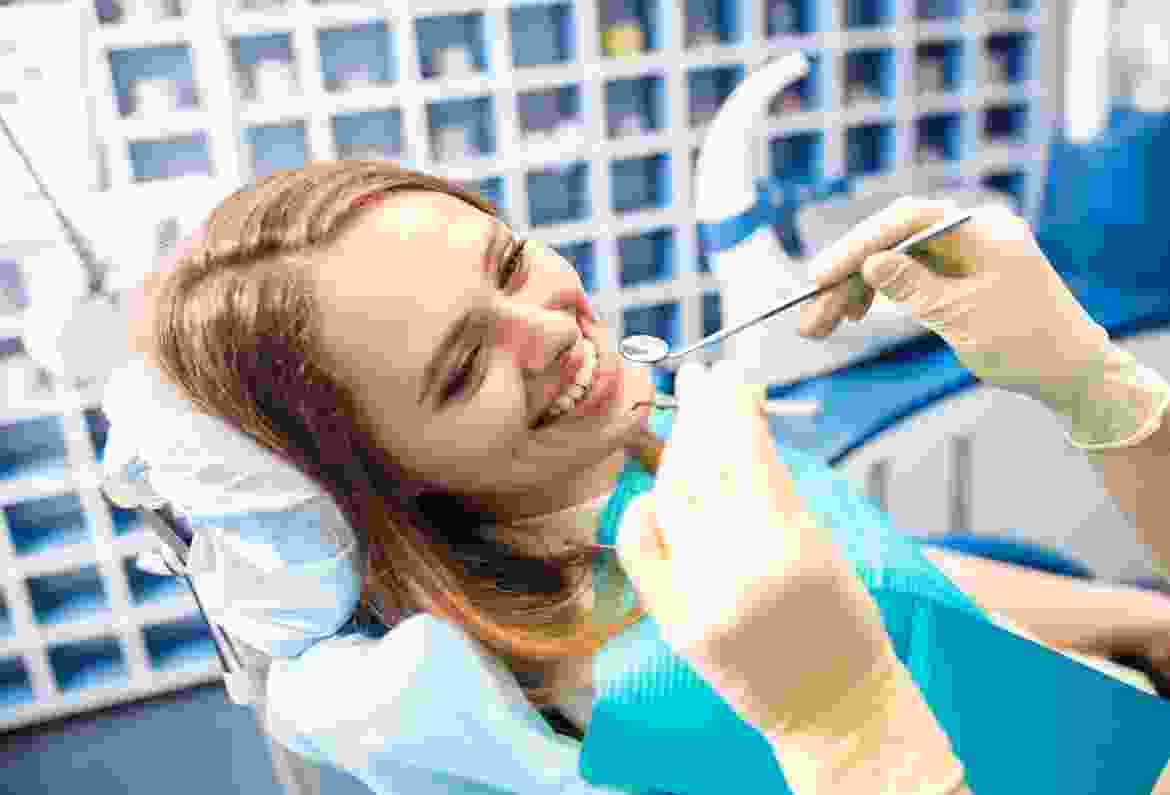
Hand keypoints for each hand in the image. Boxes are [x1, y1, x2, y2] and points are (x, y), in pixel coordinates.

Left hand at [615, 359, 894, 732]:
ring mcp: (698, 596)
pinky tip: (654, 489)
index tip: (729, 372)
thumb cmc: (844, 621)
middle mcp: (737, 567)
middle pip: (702, 466)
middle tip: (696, 377)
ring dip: (675, 452)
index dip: (732, 402)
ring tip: (683, 420)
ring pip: (671, 499)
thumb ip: (774, 486)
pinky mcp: (675, 622)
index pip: (745, 448)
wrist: (832, 708)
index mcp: (789, 542)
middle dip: (697, 414)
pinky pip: (641, 552)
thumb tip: (735, 421)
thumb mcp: (823, 541)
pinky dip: (643, 512)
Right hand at [799, 197, 1169, 450]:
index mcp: (981, 229)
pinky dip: (873, 296)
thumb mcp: (967, 317)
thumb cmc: (1029, 343)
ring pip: (889, 262)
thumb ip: (917, 288)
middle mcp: (967, 233)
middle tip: (809, 316)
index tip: (822, 275)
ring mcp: (957, 254)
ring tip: (816, 326)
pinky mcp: (949, 276)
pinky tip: (849, 314)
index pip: (908, 221)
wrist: (1069, 372)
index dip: (859, 244)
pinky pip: (901, 277)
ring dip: (851, 292)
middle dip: (845, 278)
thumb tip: (870, 262)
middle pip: (891, 243)